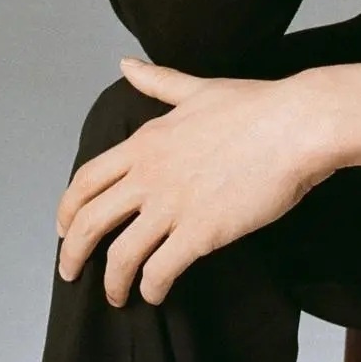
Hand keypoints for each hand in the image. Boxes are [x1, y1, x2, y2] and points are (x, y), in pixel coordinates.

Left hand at [55, 59, 333, 306]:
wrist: (296, 126)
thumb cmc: (254, 106)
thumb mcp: (197, 89)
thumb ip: (158, 82)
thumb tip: (126, 64)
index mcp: (145, 142)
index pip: (87, 180)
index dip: (67, 209)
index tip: (64, 228)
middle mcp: (149, 174)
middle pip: (90, 221)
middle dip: (73, 253)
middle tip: (71, 273)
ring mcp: (173, 205)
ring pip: (121, 255)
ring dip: (112, 282)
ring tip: (117, 297)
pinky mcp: (200, 232)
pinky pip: (160, 270)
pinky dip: (151, 288)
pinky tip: (155, 293)